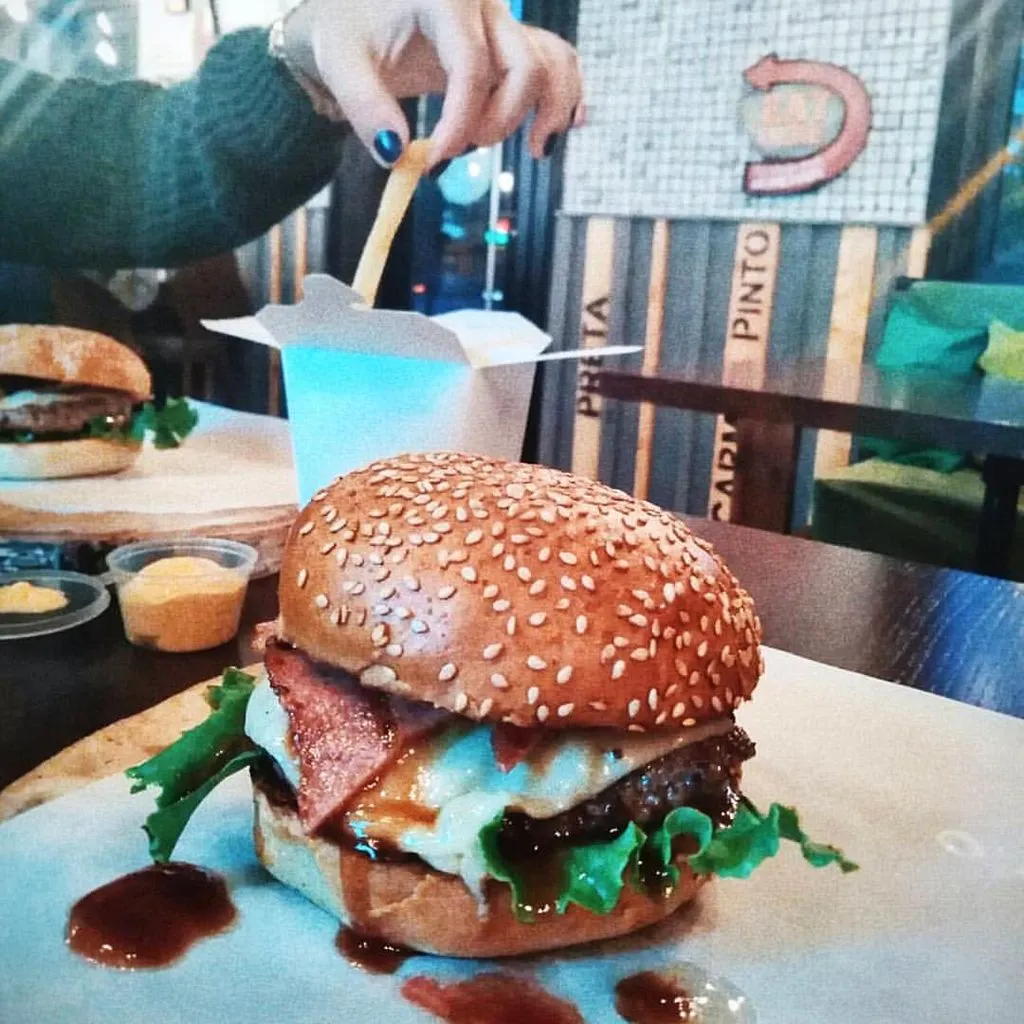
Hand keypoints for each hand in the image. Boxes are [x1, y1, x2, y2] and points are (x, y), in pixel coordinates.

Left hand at [282, 0, 582, 166]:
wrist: (355, 19)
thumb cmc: (347, 36)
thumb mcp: (340, 67)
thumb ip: (364, 108)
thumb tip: (394, 153)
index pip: (471, 66)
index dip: (461, 122)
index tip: (436, 161)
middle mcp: (483, 3)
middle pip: (525, 66)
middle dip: (502, 121)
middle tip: (467, 148)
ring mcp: (501, 23)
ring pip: (552, 63)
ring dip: (548, 111)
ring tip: (535, 149)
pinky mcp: (508, 43)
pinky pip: (555, 62)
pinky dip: (566, 94)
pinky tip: (564, 126)